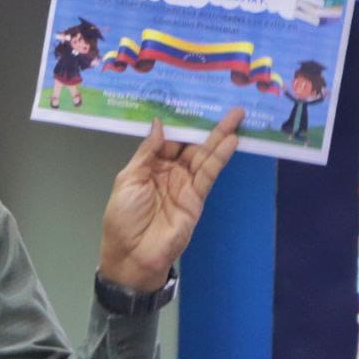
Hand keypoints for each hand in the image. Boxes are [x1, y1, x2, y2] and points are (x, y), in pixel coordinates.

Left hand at [98, 109, 242, 291]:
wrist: (133, 255)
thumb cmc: (123, 218)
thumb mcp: (128, 179)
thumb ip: (146, 152)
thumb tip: (158, 124)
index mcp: (149, 167)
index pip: (169, 140)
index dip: (180, 123)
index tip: (192, 103)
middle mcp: (169, 173)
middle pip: (191, 145)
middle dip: (206, 126)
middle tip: (224, 105)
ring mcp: (185, 185)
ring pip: (204, 156)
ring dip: (220, 137)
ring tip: (236, 116)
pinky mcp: (197, 198)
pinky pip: (209, 174)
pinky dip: (220, 157)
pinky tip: (231, 141)